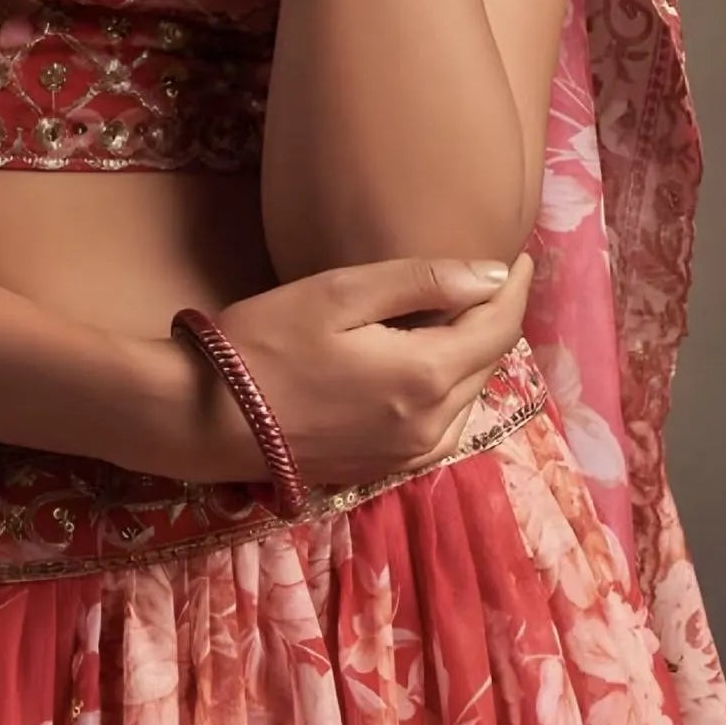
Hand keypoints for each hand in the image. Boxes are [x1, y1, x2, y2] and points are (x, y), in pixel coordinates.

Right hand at [154, 252, 534, 487]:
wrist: (206, 419)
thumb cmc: (266, 341)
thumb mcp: (340, 294)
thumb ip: (420, 281)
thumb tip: (492, 275)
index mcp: (426, 376)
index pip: (498, 327)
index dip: (515, 287)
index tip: (519, 256)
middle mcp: (431, 425)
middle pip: (489, 362)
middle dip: (498, 316)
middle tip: (492, 276)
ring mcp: (408, 454)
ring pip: (469, 396)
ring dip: (475, 353)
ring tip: (461, 312)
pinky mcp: (385, 469)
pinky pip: (443, 424)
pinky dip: (450, 387)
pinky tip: (428, 362)